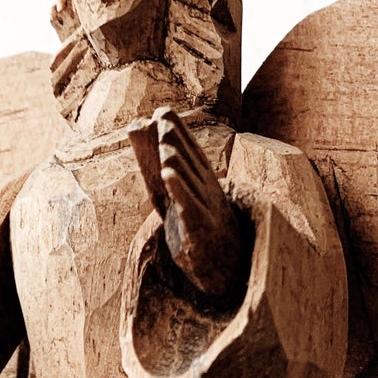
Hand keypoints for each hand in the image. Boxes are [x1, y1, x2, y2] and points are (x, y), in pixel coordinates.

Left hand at [129, 108, 250, 304]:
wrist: (230, 266)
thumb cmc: (200, 226)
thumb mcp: (182, 199)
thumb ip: (167, 174)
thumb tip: (146, 144)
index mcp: (205, 181)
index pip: (191, 152)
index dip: (178, 131)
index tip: (162, 111)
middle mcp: (208, 191)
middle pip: (188, 162)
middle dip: (175, 140)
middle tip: (161, 119)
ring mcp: (206, 210)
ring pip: (188, 181)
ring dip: (176, 162)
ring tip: (164, 145)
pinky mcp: (200, 231)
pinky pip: (188, 207)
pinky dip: (179, 190)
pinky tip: (168, 174)